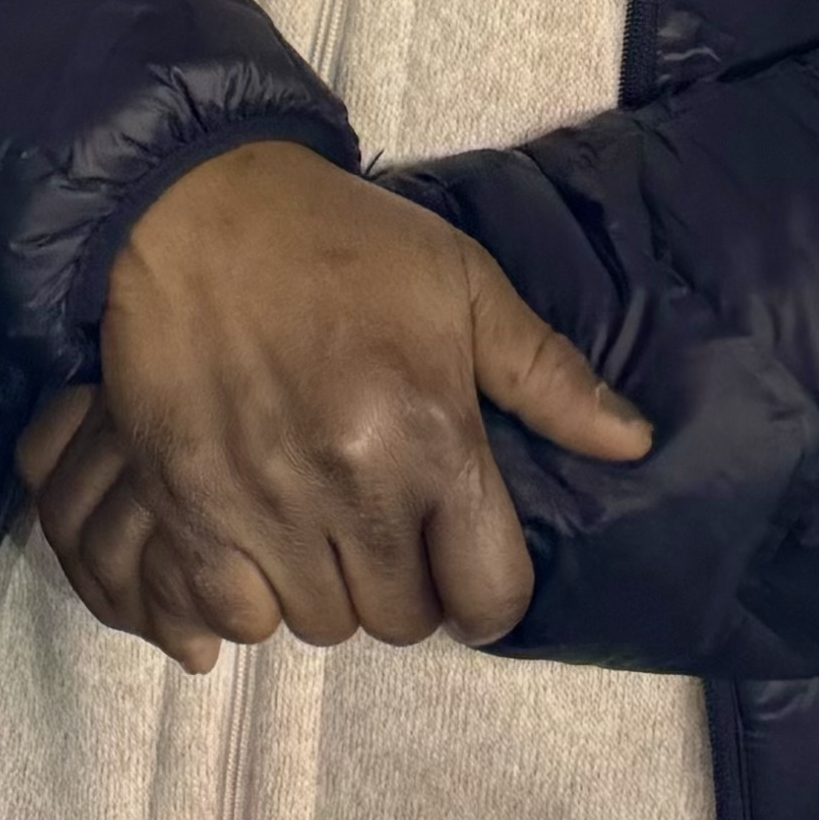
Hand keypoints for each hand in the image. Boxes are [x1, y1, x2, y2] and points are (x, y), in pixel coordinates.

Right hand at [19, 139, 649, 670]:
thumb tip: (631, 443)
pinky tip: (253, 541)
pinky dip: (246, 593)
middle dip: (402, 584)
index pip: (487, 597)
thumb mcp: (458, 282)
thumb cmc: (336, 239)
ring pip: (318, 622)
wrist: (188, 197)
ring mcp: (264, 503)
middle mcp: (353, 487)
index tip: (460, 557)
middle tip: (381, 523)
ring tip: (317, 524)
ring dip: (325, 586)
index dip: (482, 589)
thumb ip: (545, 374)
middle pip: (400, 620)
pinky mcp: (186, 503)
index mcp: (432, 436)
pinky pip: (231, 613)